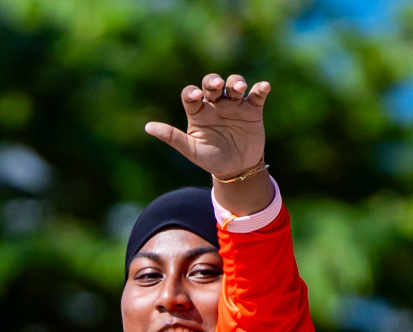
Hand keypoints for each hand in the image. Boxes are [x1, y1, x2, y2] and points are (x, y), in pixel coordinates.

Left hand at [145, 73, 269, 179]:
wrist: (238, 170)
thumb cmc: (212, 160)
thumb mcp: (192, 151)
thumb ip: (172, 137)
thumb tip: (148, 127)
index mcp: (198, 112)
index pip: (191, 95)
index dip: (191, 92)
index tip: (196, 96)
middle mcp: (215, 104)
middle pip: (211, 84)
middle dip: (213, 81)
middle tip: (217, 86)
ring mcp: (234, 105)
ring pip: (234, 85)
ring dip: (236, 82)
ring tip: (239, 89)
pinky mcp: (252, 110)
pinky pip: (256, 95)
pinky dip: (260, 89)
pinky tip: (264, 87)